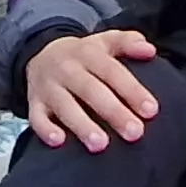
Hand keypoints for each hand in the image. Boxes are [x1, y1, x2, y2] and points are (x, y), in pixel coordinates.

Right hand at [22, 27, 162, 149]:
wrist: (41, 53)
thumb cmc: (84, 55)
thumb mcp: (105, 41)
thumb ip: (128, 42)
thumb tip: (150, 49)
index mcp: (88, 53)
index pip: (112, 71)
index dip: (131, 90)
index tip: (151, 110)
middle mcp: (67, 69)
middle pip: (91, 90)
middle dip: (113, 112)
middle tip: (135, 133)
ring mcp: (49, 87)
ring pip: (64, 106)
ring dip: (82, 125)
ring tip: (100, 145)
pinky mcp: (34, 103)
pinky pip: (36, 117)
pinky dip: (45, 129)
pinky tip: (59, 141)